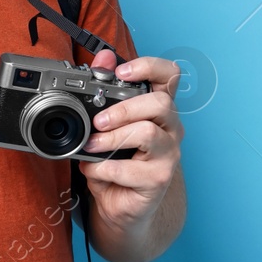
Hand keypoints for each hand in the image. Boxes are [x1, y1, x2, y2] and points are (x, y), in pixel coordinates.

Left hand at [78, 49, 184, 233]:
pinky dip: (103, 168)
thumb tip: (102, 58)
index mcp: (157, 108)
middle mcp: (169, 128)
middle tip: (98, 121)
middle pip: (161, 103)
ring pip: (147, 133)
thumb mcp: (105, 123)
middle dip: (123, 108)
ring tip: (92, 145)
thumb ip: (103, 90)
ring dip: (111, 138)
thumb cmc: (116, 158)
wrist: (119, 203)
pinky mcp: (159, 179)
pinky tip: (94, 169)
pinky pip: (130, 169)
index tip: (122, 72)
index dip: (150, 67)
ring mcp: (168, 155)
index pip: (170, 76)